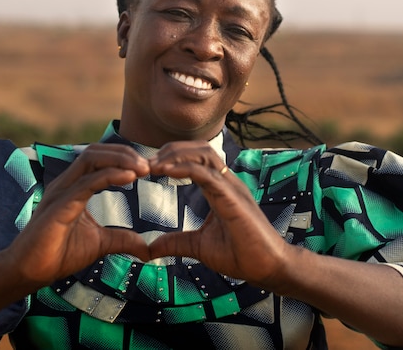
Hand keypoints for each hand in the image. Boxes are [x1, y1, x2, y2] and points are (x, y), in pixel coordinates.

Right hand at [5, 144, 150, 291]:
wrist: (28, 273)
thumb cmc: (58, 255)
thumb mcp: (99, 243)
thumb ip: (121, 239)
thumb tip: (146, 248)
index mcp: (74, 186)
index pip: (99, 158)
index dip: (124, 158)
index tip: (147, 168)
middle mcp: (66, 183)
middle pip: (95, 151)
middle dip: (124, 153)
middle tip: (148, 165)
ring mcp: (61, 191)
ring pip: (90, 159)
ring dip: (120, 159)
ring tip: (142, 168)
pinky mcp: (60, 206)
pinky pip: (87, 182)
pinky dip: (110, 175)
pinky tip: (129, 177)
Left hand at [148, 141, 292, 290]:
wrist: (269, 268)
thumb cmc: (241, 255)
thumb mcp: (199, 247)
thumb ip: (176, 242)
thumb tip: (150, 249)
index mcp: (220, 188)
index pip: (197, 159)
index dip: (173, 157)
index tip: (150, 167)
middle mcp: (227, 182)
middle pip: (200, 148)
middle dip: (173, 149)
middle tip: (148, 163)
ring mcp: (232, 187)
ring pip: (205, 154)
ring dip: (177, 155)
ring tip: (154, 165)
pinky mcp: (233, 198)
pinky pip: (208, 174)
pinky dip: (185, 168)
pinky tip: (166, 172)